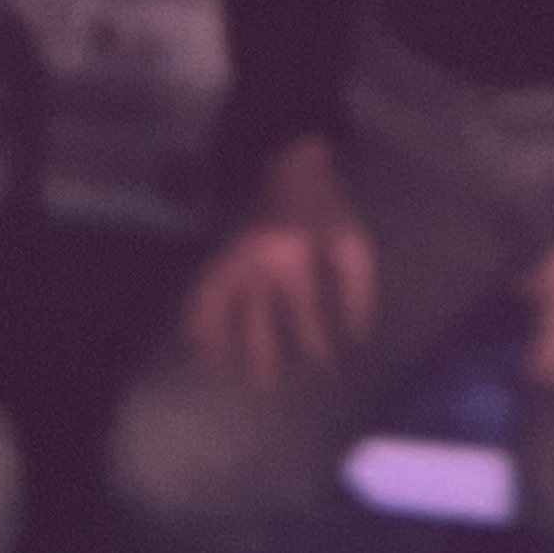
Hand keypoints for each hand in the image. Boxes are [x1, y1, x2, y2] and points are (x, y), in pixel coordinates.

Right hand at [186, 137, 375, 390]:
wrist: (292, 163)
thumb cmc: (329, 207)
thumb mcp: (354, 244)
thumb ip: (357, 293)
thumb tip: (357, 339)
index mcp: (294, 256)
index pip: (302, 312)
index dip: (314, 342)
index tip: (325, 366)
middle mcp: (258, 260)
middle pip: (255, 318)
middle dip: (261, 355)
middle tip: (266, 389)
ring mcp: (235, 255)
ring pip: (219, 305)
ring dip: (220, 340)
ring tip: (219, 373)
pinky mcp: (224, 250)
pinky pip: (203, 288)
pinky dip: (197, 314)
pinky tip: (195, 339)